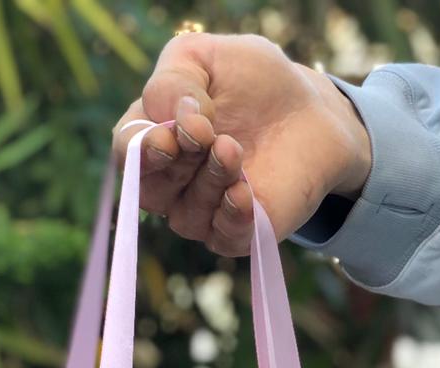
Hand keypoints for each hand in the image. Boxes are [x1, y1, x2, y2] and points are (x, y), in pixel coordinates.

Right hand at [112, 33, 371, 255]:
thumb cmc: (254, 83)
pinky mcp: (236, 233)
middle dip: (179, 162)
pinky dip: (230, 216)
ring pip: (186, 216)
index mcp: (155, 135)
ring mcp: (201, 212)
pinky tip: (245, 192)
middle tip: (210, 135)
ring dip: (210, 180)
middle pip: (151, 190)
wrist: (311, 111)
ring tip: (235, 149)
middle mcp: (170, 183)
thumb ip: (176, 78)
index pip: (129, 152)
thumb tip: (174, 122)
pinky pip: (221, 239)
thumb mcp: (209, 57)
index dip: (143, 149)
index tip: (172, 134)